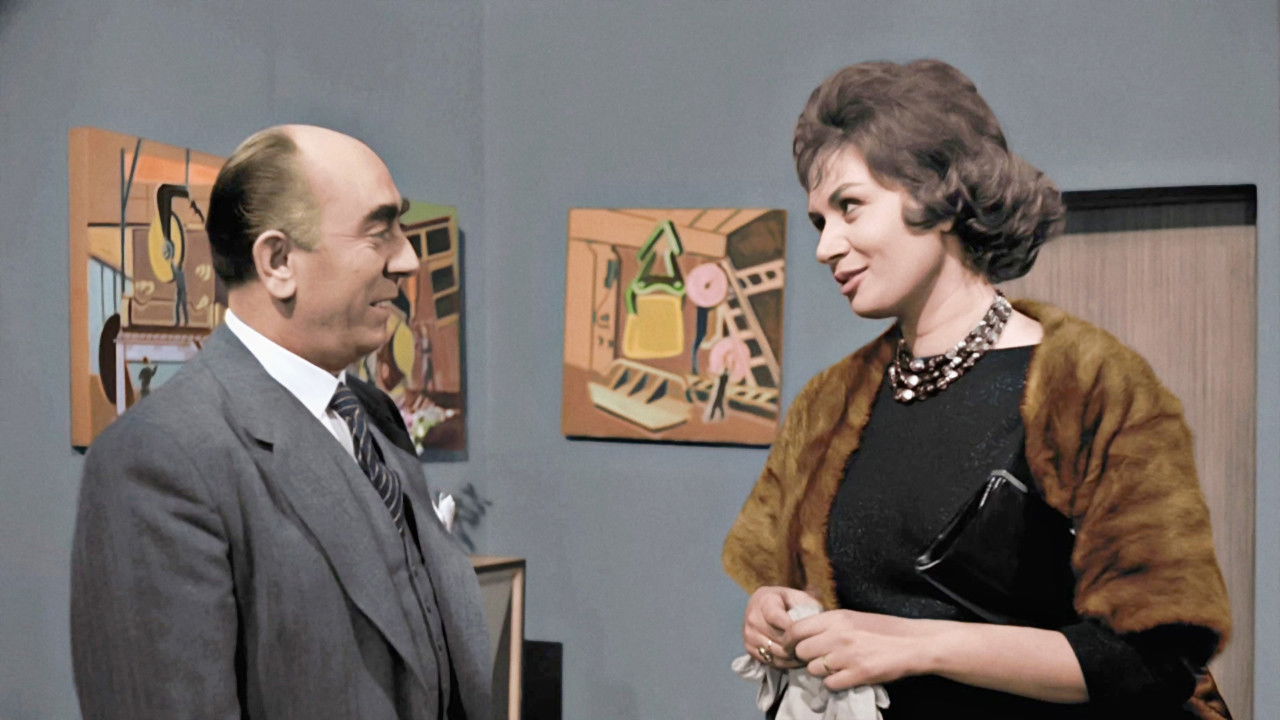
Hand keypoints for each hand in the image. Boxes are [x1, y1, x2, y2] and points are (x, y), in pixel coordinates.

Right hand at [742, 586, 820, 669]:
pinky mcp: (749, 648)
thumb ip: (805, 606)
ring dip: (792, 656)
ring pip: (775, 652)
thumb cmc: (786, 601)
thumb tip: (812, 623)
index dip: (793, 629)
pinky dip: (785, 663)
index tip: (808, 633)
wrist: (765, 605)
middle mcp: (753, 618)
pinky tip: (796, 659)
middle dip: (796, 644)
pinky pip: (770, 661)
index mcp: (764, 601)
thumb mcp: (797, 596)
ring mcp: (749, 634)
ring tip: (807, 654)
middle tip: (812, 648)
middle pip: (778, 638)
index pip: (776, 618)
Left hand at [783, 609, 939, 690]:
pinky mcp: (859, 674)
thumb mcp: (852, 618)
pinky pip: (830, 683)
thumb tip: (801, 633)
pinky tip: (846, 676)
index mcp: (836, 617)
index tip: (792, 647)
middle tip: (816, 659)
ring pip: (813, 669)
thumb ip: (828, 624)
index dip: (789, 641)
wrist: (913, 643)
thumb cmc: (883, 630)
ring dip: (821, 671)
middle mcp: (838, 635)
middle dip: (805, 658)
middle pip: (801, 651)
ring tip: (836, 667)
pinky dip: (835, 682)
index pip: (795, 629)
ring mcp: (848, 655)